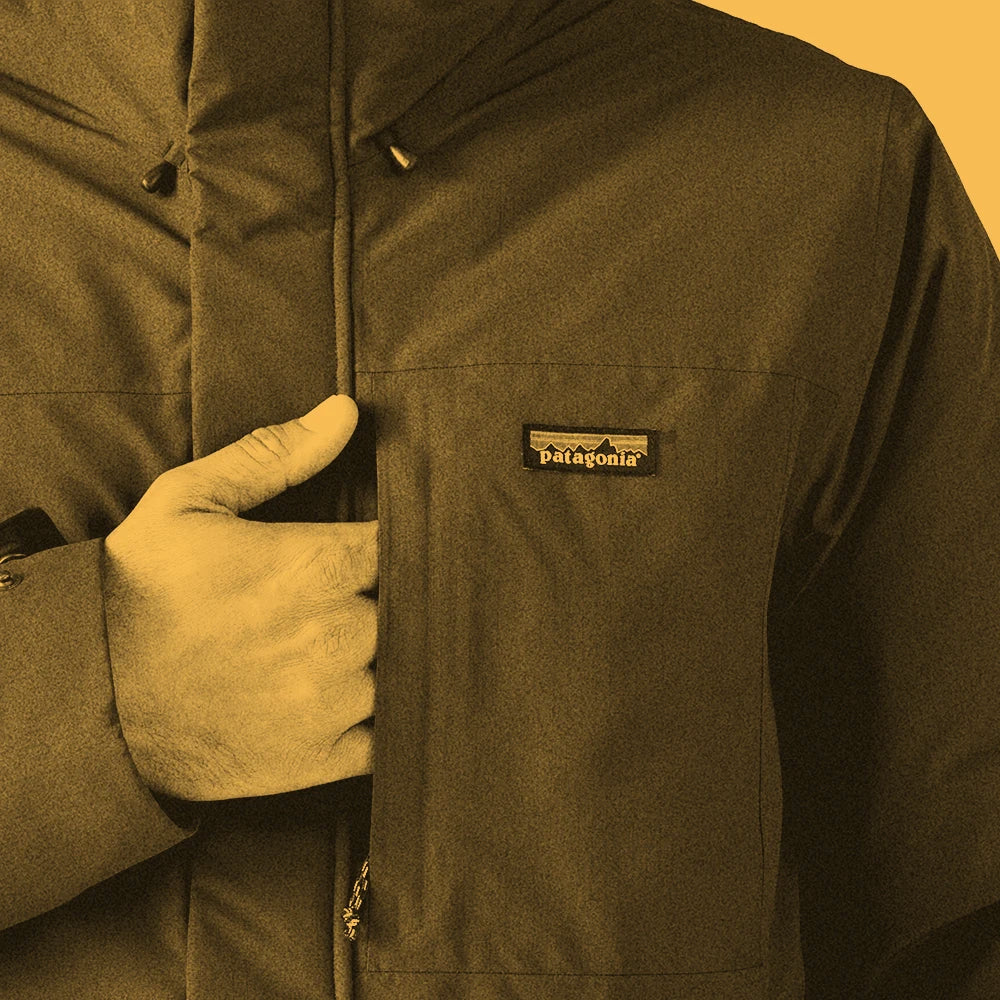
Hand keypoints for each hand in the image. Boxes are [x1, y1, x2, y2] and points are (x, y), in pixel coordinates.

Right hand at [103, 395, 376, 800]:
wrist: (88, 699)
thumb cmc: (139, 591)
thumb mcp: (189, 501)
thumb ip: (274, 455)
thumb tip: (344, 412)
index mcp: (313, 564)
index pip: (404, 545)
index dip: (404, 543)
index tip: (383, 549)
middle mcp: (336, 633)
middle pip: (412, 607)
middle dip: (393, 599)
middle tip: (363, 597)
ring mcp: (333, 702)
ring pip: (407, 668)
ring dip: (391, 656)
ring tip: (352, 646)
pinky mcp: (322, 759)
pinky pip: (389, 736)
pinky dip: (384, 719)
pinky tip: (354, 699)